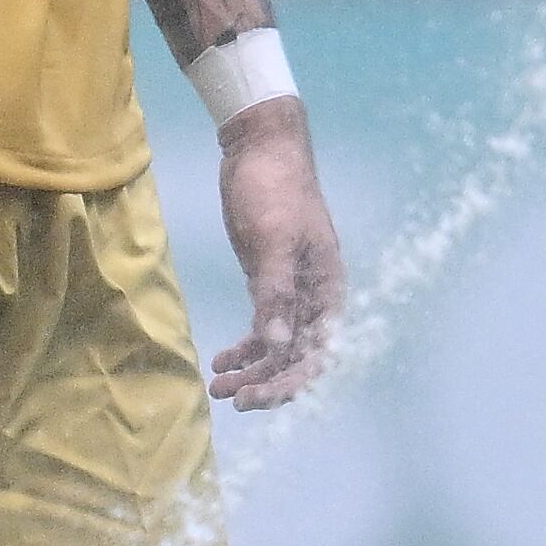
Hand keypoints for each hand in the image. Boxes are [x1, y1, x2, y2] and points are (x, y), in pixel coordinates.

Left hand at [209, 100, 341, 408]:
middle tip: (231, 398)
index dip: (290, 382)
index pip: (318, 353)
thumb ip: (276, 293)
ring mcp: (291, 289)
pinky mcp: (268, 280)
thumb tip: (278, 345)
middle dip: (267, 382)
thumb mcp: (274, 240)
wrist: (259, 147)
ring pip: (278, 346)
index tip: (255, 397)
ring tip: (218, 385)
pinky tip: (221, 358)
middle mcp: (314, 296)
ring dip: (252, 370)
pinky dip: (245, 347)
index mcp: (327, 289)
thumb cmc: (273, 190)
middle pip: (298, 357)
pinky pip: (263, 327)